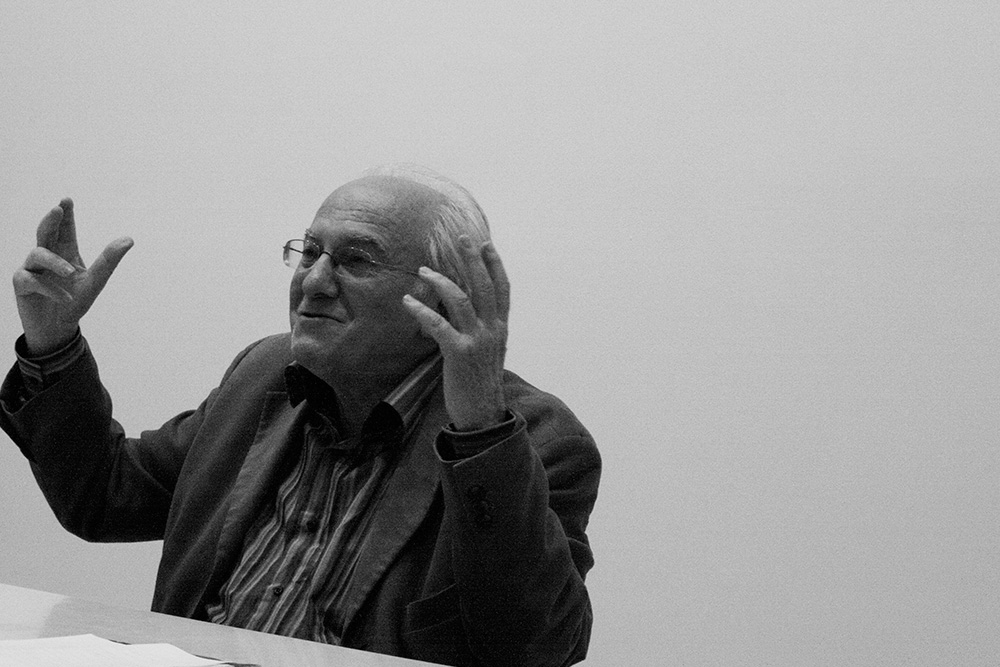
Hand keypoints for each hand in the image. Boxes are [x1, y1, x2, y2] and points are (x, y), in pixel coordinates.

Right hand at [13, 198, 132, 354]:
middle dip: (51, 220)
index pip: (65, 229)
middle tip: (57, 209)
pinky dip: (51, 289)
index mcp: (65, 252)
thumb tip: (129, 239)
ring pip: (38, 254)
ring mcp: (32, 269)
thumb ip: (109, 260)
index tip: (67, 200)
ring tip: (71, 273)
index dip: (66, 215)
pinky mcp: (21, 285)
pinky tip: (66, 298)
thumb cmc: (75, 301)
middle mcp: (47, 256)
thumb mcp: (96, 281)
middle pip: (45, 232)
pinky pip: (32, 280)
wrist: (58, 329)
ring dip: (56, 262)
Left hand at [402, 236, 509, 429]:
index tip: (486, 244)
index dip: (495, 265)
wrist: (483, 415)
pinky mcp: (459, 354)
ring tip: (423, 270)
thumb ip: (480, 330)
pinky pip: (439, 325)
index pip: (502, 289)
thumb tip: (464, 311)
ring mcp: (477, 341)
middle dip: (472, 259)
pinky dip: (422, 310)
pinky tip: (408, 302)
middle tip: (461, 238)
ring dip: (441, 281)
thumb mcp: (487, 352)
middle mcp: (493, 330)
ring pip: (461, 299)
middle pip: (483, 286)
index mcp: (500, 328)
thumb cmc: (480, 383)